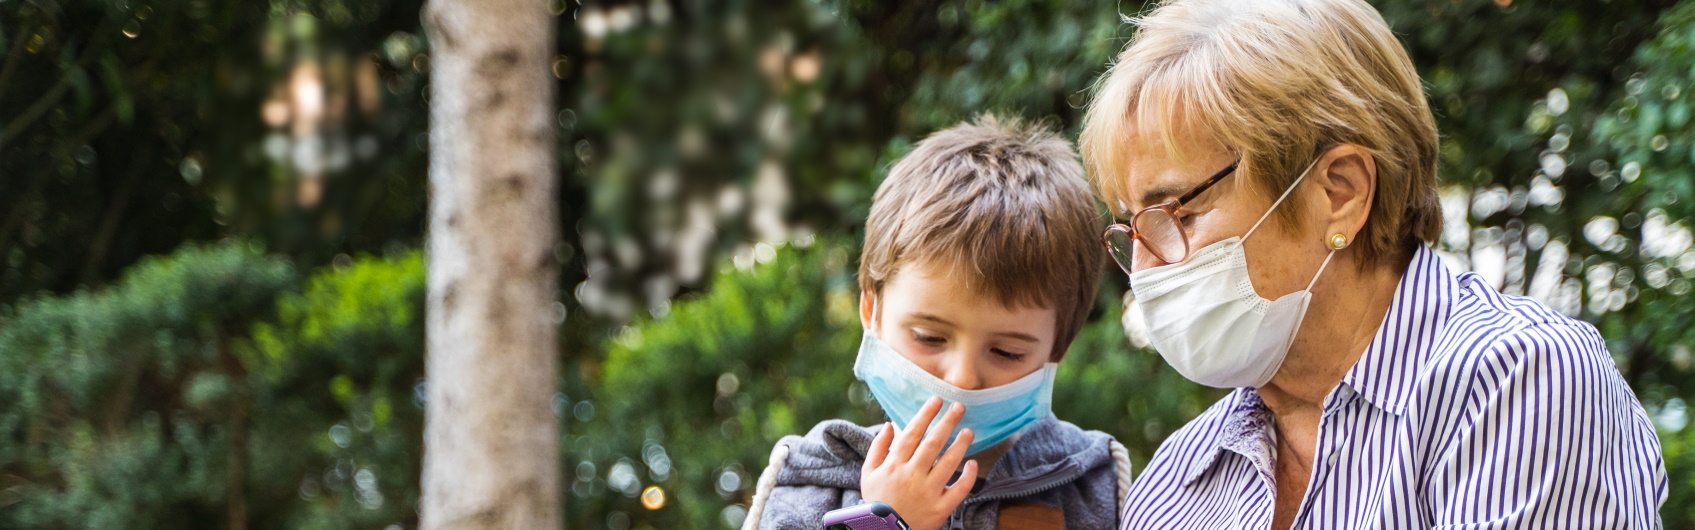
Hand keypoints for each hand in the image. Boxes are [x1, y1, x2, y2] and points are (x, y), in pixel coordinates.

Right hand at [860, 396, 978, 529]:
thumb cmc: (877, 501)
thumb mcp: (868, 474)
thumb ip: (878, 448)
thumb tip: (891, 424)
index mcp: (894, 465)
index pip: (912, 433)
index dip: (926, 414)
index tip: (937, 399)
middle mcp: (912, 476)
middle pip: (933, 444)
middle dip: (947, 422)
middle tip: (960, 406)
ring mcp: (927, 493)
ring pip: (948, 464)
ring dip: (960, 445)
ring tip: (969, 431)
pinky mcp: (940, 509)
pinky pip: (958, 491)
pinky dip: (968, 477)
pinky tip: (972, 463)